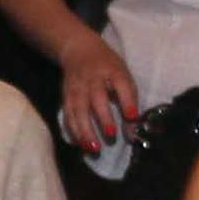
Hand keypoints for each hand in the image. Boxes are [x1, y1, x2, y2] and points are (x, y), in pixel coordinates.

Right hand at [57, 34, 141, 153]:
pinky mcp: (66, 96)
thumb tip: (132, 131)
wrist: (78, 50)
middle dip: (103, 118)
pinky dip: (73, 130)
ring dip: (85, 130)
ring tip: (93, 148)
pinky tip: (80, 144)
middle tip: (111, 136)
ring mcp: (77, 88)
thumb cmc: (107, 67)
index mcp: (113, 71)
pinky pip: (68, 115)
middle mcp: (93, 78)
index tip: (132, 116)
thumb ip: (129, 100)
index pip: (121, 83)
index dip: (127, 100)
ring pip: (79, 109)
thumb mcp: (122, 75)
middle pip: (97, 98)